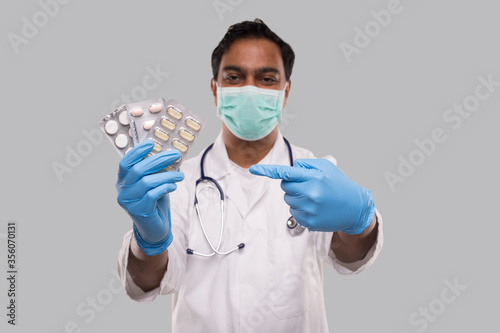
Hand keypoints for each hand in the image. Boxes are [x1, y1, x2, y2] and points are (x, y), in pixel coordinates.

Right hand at [116, 140, 184, 254]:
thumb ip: (154, 171)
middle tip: (175, 156)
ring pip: (147, 182)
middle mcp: (123, 191)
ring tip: (180, 175)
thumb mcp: (153, 184)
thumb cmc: (154, 204)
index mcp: (123, 181)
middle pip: (138, 170)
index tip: (152, 143)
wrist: (155, 229)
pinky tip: (173, 186)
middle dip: (159, 160)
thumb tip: (167, 153)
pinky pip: (153, 194)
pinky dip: (165, 187)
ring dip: (167, 175)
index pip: (126, 162)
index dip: (137, 152)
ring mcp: (129, 202)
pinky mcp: (139, 211)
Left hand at [249, 159, 374, 233]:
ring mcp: (309, 208)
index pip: (287, 173)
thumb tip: (290, 168)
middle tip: (308, 186)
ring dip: (296, 197)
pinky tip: (314, 208)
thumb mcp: (326, 168)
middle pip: (285, 186)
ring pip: (288, 200)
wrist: (355, 207)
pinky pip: (293, 212)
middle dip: (292, 185)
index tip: (253, 169)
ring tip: (314, 197)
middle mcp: (311, 193)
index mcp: (314, 177)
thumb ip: (306, 164)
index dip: (267, 171)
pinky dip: (300, 209)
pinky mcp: (309, 221)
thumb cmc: (339, 185)